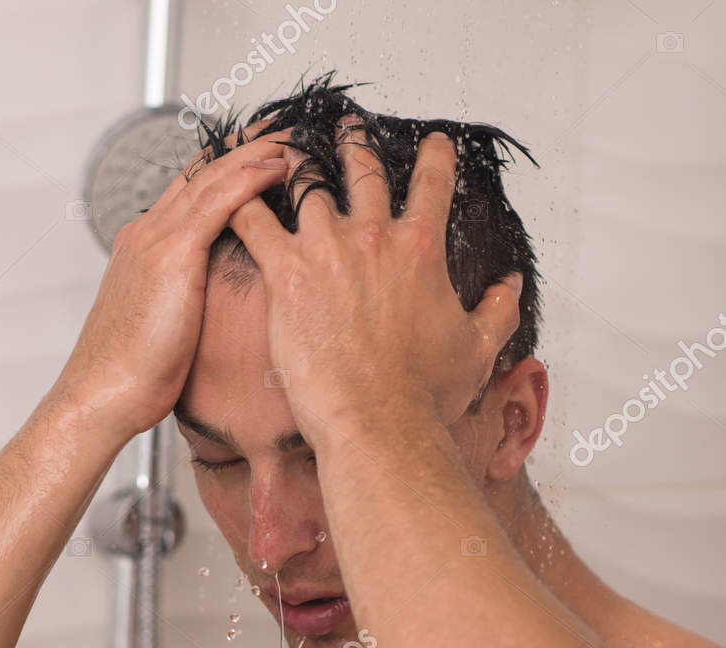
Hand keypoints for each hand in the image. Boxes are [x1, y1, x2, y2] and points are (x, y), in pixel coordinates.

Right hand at [57, 134, 289, 441]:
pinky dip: (251, 177)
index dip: (226, 169)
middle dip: (244, 146)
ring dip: (255, 151)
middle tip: (284, 128)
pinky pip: (218, 201)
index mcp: (143, 249)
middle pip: (201, 172)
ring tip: (294, 137)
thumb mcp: (162, 328)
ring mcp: (156, 239)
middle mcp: (147, 233)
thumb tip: (203, 313)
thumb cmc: (131, 378)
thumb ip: (181, 304)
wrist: (102, 395)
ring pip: (213, 176)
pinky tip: (280, 166)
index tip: (259, 154)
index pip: (189, 192)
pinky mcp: (171, 255)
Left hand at [227, 128, 522, 439]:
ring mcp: (327, 251)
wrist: (377, 423)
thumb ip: (498, 309)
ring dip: (294, 164)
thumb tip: (511, 285)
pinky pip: (254, 223)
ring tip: (282, 152)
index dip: (435, 157)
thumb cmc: (424, 396)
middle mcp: (374, 237)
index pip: (433, 182)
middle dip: (356, 144)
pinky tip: (229, 193)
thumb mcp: (478, 349)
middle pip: (363, 170)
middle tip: (348, 130)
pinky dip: (241, 202)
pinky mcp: (287, 275)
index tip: (433, 143)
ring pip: (305, 184)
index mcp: (420, 248)